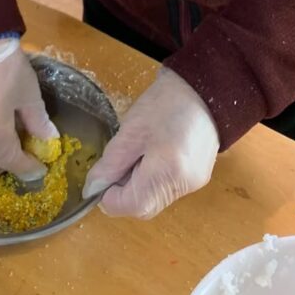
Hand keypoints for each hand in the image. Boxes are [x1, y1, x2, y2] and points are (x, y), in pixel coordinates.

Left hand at [82, 67, 218, 218]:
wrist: (201, 87)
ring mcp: (194, 183)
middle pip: (143, 206)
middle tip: (124, 156)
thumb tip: (93, 188)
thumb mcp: (130, 131)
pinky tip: (156, 151)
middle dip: (124, 189)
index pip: (129, 206)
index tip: (107, 170)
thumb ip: (110, 164)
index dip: (110, 194)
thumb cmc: (165, 104)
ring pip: (155, 198)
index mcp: (167, 174)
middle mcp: (184, 186)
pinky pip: (167, 188)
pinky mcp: (198, 176)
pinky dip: (154, 178)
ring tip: (142, 150)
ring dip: (139, 183)